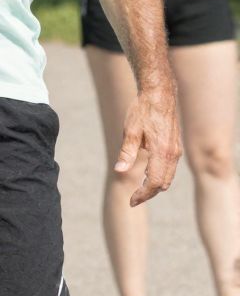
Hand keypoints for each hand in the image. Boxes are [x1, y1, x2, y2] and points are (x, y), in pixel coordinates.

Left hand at [115, 75, 180, 206]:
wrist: (159, 94)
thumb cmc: (142, 110)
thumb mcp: (130, 131)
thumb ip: (126, 153)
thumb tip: (119, 170)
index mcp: (162, 152)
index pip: (153, 182)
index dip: (142, 194)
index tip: (131, 201)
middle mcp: (172, 154)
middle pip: (162, 183)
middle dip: (148, 193)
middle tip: (133, 199)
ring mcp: (176, 151)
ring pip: (168, 177)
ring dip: (155, 186)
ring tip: (139, 190)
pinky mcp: (175, 146)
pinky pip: (170, 168)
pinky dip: (160, 176)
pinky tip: (147, 175)